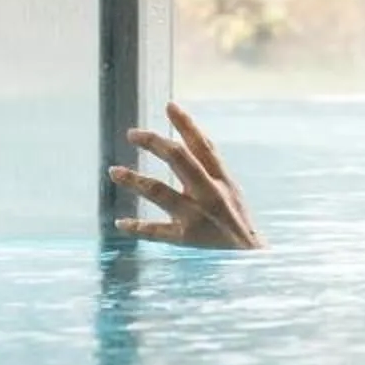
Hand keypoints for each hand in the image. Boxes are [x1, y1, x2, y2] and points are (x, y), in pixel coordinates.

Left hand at [110, 103, 264, 249]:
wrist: (250, 259)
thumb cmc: (238, 223)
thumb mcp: (231, 192)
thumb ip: (210, 172)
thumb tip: (188, 143)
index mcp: (223, 180)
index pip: (203, 146)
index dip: (187, 124)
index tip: (169, 105)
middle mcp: (210, 194)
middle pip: (180, 159)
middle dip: (155, 143)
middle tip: (132, 134)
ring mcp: (197, 216)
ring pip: (161, 192)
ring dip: (135, 179)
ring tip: (114, 171)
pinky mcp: (187, 239)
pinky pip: (157, 231)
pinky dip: (137, 226)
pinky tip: (120, 222)